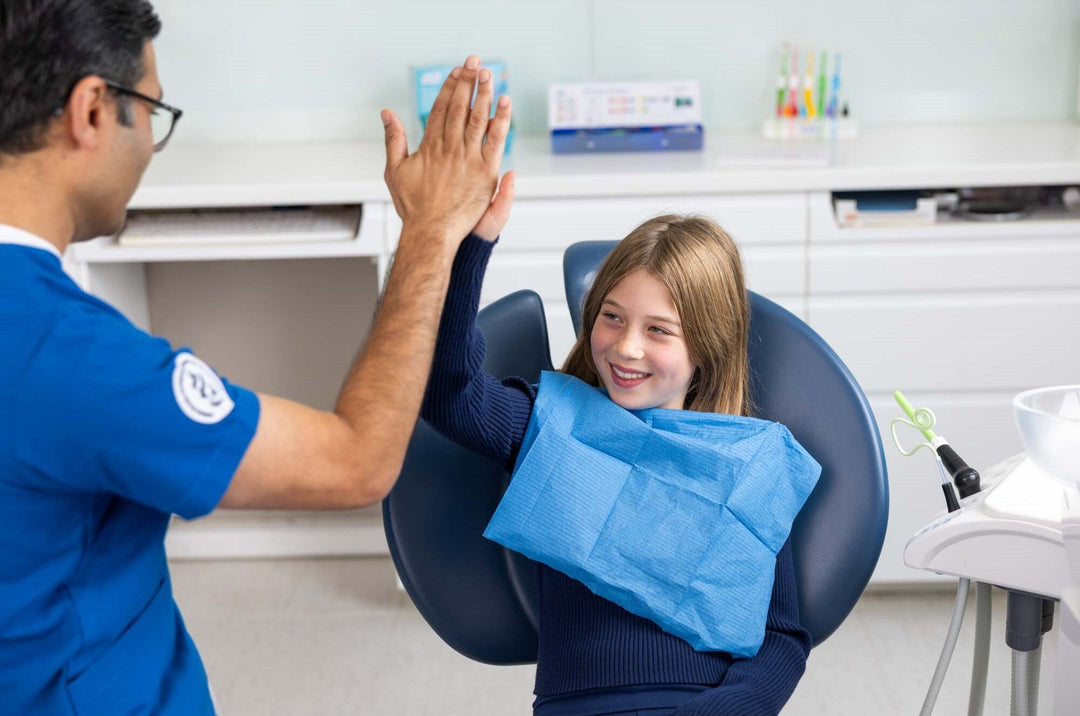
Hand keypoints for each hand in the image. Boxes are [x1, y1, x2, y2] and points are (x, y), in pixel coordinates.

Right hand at [382, 55, 512, 248]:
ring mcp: (468, 159)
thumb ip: (393, 140)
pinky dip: (501, 120)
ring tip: (488, 73)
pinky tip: (505, 102)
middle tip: (474, 61)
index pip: (440, 109)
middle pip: (459, 107)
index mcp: (429, 146)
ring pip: (477, 118)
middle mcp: (449, 148)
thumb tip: (387, 113)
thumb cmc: (413, 207)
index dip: (449, 87)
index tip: (456, 71)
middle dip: (467, 82)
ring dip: (483, 93)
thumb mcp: (394, 171)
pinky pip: (495, 140)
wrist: (431, 232)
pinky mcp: (485, 172)